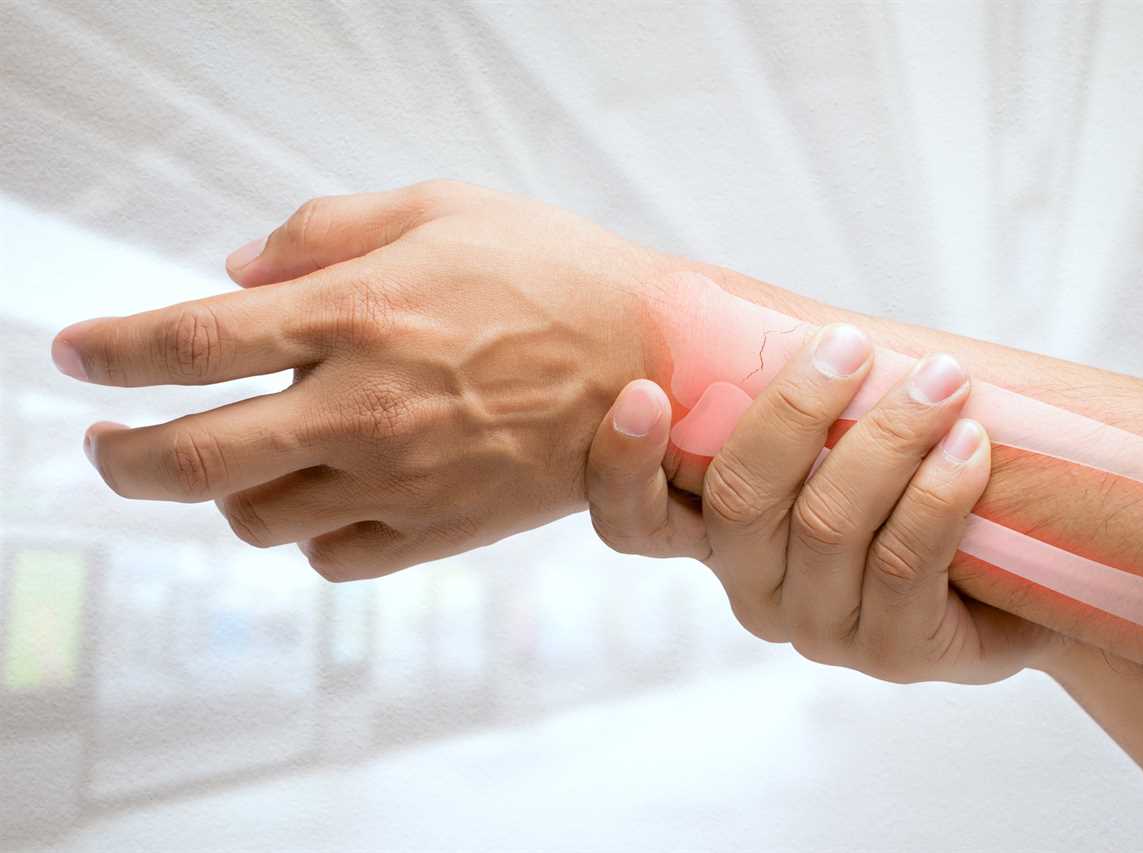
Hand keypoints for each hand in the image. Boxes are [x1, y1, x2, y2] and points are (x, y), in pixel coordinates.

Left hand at [52, 181, 661, 578]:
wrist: (657, 360)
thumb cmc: (557, 273)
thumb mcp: (441, 208)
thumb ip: (325, 230)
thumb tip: (239, 268)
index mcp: (356, 314)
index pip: (187, 343)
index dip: (109, 349)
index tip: (77, 354)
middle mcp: (364, 408)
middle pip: (191, 459)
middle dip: (122, 456)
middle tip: (109, 444)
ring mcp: (402, 481)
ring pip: (258, 519)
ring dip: (227, 492)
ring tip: (242, 458)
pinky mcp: (442, 531)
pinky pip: (334, 559)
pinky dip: (307, 534)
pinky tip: (324, 495)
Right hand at [585, 324, 1063, 683]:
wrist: (1025, 559)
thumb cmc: (917, 472)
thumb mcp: (843, 429)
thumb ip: (803, 395)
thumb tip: (789, 312)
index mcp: (717, 535)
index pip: (634, 520)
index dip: (623, 465)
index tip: (644, 391)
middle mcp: (753, 586)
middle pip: (739, 501)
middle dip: (794, 410)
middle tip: (850, 347)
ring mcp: (818, 626)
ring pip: (825, 524)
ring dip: (887, 438)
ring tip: (943, 381)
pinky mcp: (892, 653)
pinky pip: (901, 562)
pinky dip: (937, 492)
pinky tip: (969, 444)